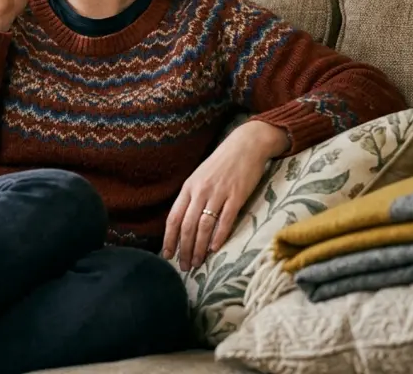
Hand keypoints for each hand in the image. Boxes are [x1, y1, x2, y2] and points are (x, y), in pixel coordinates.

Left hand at [162, 120, 288, 270]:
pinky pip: (225, 220)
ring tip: (198, 262)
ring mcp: (219, 193)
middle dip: (184, 249)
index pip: (174, 218)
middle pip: (187, 226)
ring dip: (199, 247)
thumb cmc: (221, 164)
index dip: (169, 238)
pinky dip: (219, 236)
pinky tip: (214, 249)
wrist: (245, 145)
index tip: (167, 255)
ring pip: (204, 226)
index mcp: (188, 188)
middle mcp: (200, 191)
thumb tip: (183, 223)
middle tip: (185, 266)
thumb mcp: (199, 177)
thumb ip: (191, 197)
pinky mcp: (237, 195)